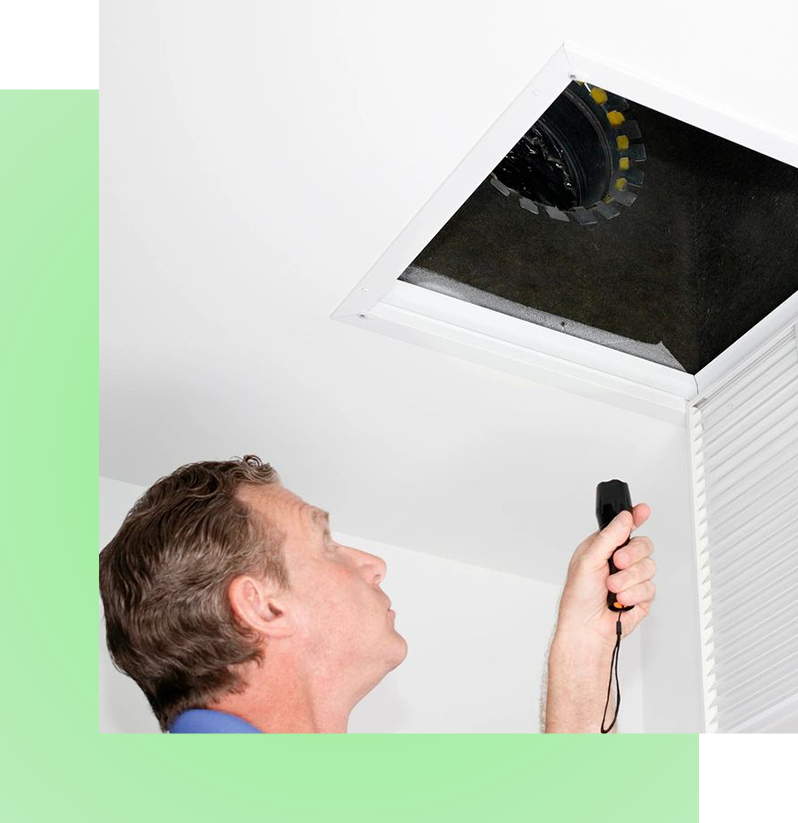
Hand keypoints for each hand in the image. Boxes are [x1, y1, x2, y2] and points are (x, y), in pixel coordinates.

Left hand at [556, 504, 656, 647]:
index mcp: (603, 548)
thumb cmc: (578, 598)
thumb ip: (609, 537)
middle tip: (617, 563)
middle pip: (643, 545)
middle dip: (632, 555)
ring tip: (612, 588)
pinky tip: (621, 600)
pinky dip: (634, 595)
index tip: (643, 510)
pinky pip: (650, 588)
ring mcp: (631, 578)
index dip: (636, 517)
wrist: (586, 628)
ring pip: (649, 567)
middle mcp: (618, 561)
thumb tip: (625, 518)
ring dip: (629, 579)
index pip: (624, 527)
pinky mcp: (641, 596)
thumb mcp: (588, 560)